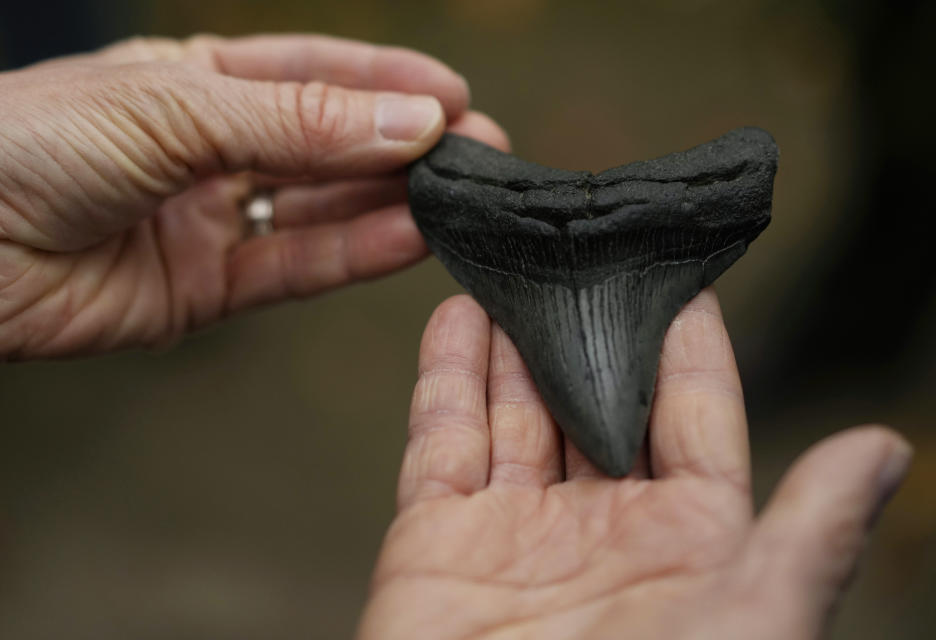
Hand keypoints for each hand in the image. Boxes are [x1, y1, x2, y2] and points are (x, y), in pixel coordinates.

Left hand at [0, 34, 507, 358]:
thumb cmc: (30, 144)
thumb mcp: (175, 108)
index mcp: (197, 83)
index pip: (314, 74)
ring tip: (459, 197)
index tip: (455, 93)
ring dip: (393, 203)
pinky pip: (296, 265)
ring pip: (323, 209)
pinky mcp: (207, 288)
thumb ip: (297, 122)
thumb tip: (409, 120)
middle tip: (478, 151)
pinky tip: (409, 239)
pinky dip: (355, 254)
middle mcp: (213, 151)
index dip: (387, 81)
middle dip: (407, 146)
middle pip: (331, 145)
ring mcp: (213, 220)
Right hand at [359, 290, 911, 638]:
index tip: (676, 270)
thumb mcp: (750, 621)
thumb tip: (885, 449)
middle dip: (587, 322)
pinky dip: (444, 377)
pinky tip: (454, 318)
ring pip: (515, 409)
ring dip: (512, 336)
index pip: (690, 416)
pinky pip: (439, 442)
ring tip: (515, 263)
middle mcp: (600, 531)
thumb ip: (808, 535)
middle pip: (593, 398)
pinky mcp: (433, 545)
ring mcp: (512, 535)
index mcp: (685, 545)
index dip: (684, 343)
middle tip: (582, 246)